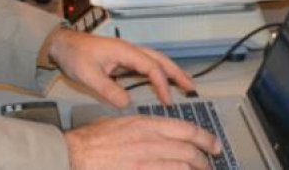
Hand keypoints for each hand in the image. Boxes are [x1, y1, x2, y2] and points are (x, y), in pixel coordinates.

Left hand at [45, 28, 195, 107]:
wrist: (63, 45)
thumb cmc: (75, 56)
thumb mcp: (88, 75)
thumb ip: (108, 89)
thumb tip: (128, 103)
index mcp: (125, 51)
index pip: (151, 66)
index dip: (161, 83)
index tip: (167, 100)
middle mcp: (130, 50)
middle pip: (159, 59)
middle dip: (176, 72)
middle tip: (192, 87)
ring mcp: (127, 53)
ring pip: (155, 60)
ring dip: (170, 71)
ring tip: (185, 84)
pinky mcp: (123, 59)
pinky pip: (146, 65)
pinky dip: (158, 72)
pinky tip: (162, 82)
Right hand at [65, 114, 221, 168]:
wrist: (74, 155)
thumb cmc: (92, 140)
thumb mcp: (121, 123)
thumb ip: (142, 127)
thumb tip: (158, 133)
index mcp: (146, 124)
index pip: (185, 129)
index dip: (205, 137)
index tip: (213, 144)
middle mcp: (150, 142)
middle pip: (189, 150)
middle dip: (204, 159)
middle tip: (210, 164)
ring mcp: (145, 162)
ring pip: (183, 166)